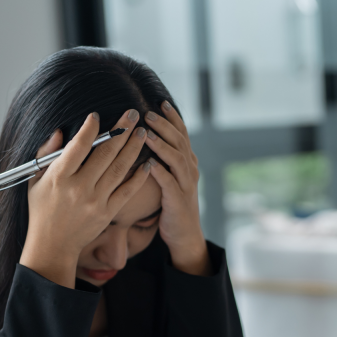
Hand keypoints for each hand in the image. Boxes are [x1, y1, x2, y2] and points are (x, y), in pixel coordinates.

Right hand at [19, 110, 149, 287]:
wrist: (53, 245)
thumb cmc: (42, 210)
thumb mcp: (35, 181)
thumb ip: (46, 154)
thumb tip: (60, 132)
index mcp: (59, 177)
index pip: (78, 147)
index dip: (89, 130)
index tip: (97, 116)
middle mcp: (79, 188)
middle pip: (104, 154)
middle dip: (120, 131)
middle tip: (132, 113)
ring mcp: (96, 201)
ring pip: (119, 169)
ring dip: (133, 148)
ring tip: (142, 132)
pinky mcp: (108, 213)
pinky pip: (127, 191)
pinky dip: (139, 176)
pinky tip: (148, 162)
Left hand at [144, 102, 211, 276]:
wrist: (184, 234)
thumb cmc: (172, 205)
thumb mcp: (172, 178)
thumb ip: (165, 160)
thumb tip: (148, 138)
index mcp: (188, 163)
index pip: (182, 134)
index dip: (173, 118)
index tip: (160, 102)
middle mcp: (190, 170)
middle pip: (179, 141)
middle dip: (164, 126)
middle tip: (148, 113)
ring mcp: (186, 185)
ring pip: (176, 158)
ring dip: (161, 144)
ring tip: (146, 133)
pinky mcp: (178, 200)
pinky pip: (169, 183)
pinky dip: (160, 172)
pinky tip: (149, 163)